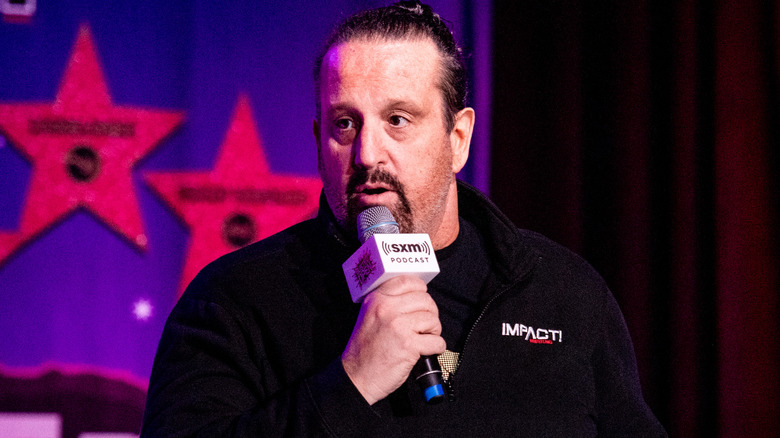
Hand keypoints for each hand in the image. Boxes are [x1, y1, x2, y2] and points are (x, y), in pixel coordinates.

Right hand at [341, 275, 445, 404]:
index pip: (408, 281)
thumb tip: (416, 297)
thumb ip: (388, 303)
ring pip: (433, 319)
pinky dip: (436, 347)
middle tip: (425, 326)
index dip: (421, 290)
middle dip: (431, 314)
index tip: (422, 301)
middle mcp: (387, 309)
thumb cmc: (364, 350)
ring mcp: (398, 326)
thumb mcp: (369, 316)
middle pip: (425, 300)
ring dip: (434, 331)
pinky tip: (427, 351)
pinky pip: (436, 341)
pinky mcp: (408, 345)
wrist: (357, 377)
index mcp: (377, 299)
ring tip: (424, 338)